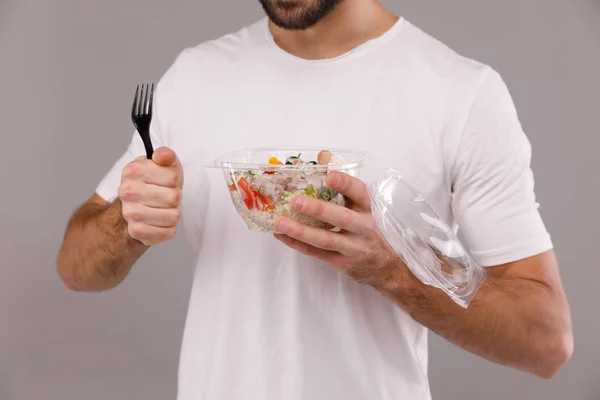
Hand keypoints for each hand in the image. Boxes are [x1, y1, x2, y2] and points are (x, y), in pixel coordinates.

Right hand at [118, 147, 183, 245]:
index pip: (173, 178)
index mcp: (133, 171)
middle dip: (174, 197)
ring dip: (173, 212)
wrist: (138, 205)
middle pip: (174, 198)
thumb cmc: (154, 183)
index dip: (174, 180)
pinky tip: (159, 221)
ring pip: (173, 216)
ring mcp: (130, 214)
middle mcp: (127, 192)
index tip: (166, 181)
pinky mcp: (137, 232)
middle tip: (165, 196)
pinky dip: (169, 227)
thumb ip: (165, 155)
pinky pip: (168, 232)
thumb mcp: (162, 164)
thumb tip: (163, 156)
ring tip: (163, 208)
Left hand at [274, 171, 404, 288]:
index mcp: (369, 209)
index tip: (329, 176)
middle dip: (318, 209)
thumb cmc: (373, 229)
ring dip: (301, 231)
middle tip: (296, 201)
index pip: (360, 193)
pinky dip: (297, 244)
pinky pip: (317, 254)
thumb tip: (324, 155)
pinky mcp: (342, 263)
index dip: (345, 184)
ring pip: (326, 239)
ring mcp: (353, 248)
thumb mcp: (366, 206)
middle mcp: (364, 227)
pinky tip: (282, 235)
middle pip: (341, 218)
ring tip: (280, 221)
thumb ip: (344, 181)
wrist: (388, 267)